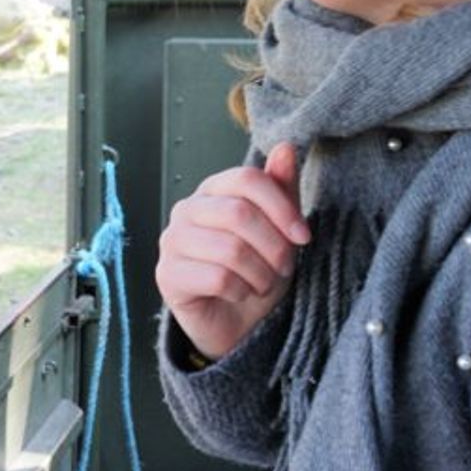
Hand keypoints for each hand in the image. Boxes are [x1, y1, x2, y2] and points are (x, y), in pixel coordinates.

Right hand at [155, 140, 308, 361]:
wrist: (237, 322)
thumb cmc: (256, 270)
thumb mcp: (279, 230)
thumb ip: (281, 190)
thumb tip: (286, 147)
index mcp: (213, 190)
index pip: (247, 179)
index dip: (281, 206)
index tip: (303, 235)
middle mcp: (187, 210)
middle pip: (240, 213)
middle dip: (274, 246)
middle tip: (284, 267)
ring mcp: (172, 241)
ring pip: (230, 249)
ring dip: (261, 274)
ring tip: (263, 283)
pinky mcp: (167, 275)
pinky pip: (217, 278)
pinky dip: (241, 291)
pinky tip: (241, 295)